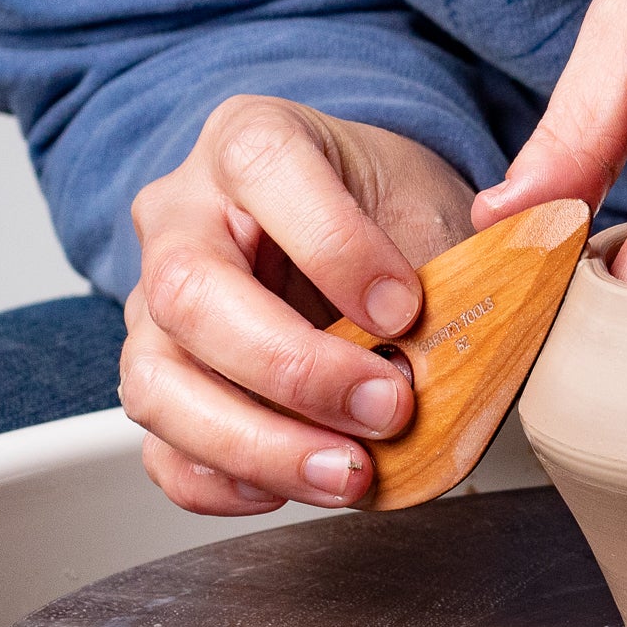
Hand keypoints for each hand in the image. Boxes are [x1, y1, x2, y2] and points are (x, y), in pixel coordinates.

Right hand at [121, 97, 472, 513]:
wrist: (357, 229)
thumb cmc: (387, 210)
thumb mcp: (429, 202)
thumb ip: (451, 261)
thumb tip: (472, 348)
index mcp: (251, 141)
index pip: (263, 170)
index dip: (335, 246)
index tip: (407, 308)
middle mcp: (182, 217)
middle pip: (190, 293)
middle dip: (295, 368)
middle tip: (388, 407)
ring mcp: (155, 307)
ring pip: (157, 383)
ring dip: (259, 445)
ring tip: (349, 473)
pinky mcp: (157, 381)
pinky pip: (161, 449)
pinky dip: (225, 482)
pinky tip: (296, 485)